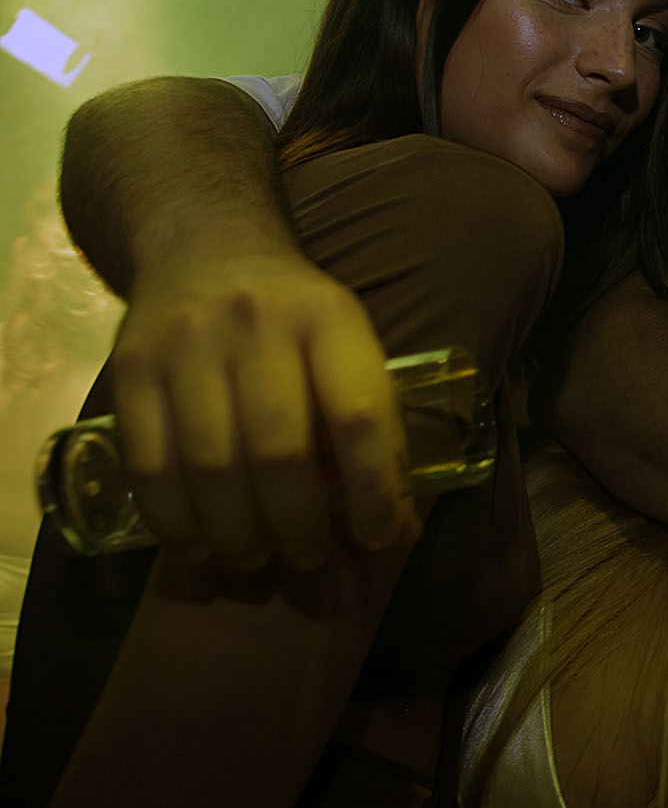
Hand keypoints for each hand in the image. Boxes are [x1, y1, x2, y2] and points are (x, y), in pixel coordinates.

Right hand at [109, 252, 412, 570]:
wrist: (204, 244)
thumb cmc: (294, 315)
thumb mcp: (347, 340)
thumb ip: (371, 419)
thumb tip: (395, 525)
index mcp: (330, 318)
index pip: (359, 415)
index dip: (373, 489)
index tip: (378, 536)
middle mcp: (257, 326)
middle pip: (278, 452)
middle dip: (298, 525)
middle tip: (308, 560)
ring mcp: (186, 346)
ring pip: (211, 467)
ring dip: (236, 535)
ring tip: (255, 562)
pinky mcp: (131, 368)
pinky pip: (150, 465)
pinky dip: (175, 522)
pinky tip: (198, 548)